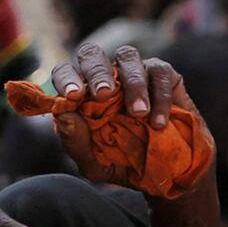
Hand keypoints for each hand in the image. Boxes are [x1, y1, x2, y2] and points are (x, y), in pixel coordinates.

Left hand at [27, 44, 209, 196]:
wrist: (165, 173)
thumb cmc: (122, 163)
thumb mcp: (95, 164)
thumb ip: (75, 143)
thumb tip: (63, 114)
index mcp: (81, 94)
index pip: (65, 73)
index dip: (66, 79)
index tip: (73, 96)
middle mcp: (104, 77)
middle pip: (92, 54)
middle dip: (96, 71)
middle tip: (103, 95)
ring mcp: (134, 72)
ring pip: (127, 56)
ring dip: (132, 82)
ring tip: (138, 114)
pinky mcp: (164, 76)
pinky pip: (159, 72)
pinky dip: (159, 97)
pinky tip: (158, 123)